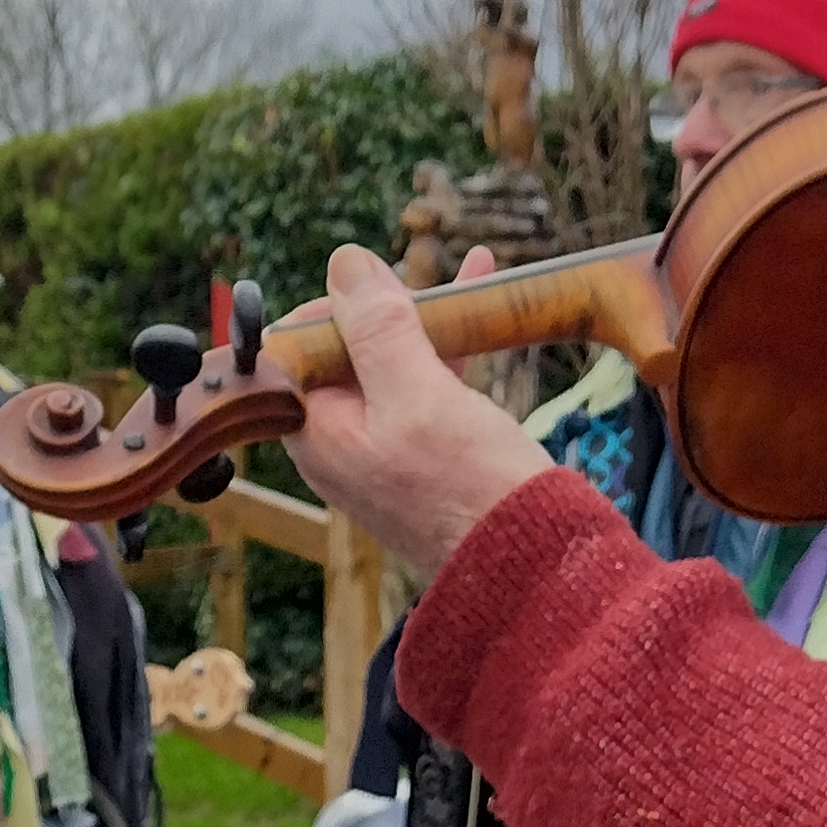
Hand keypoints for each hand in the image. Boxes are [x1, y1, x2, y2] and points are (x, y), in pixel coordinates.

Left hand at [281, 244, 559, 577]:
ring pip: (393, 364)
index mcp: (317, 433)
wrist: (532, 562)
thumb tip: (344, 263)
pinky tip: (484, 309)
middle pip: (346, 351)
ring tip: (473, 275)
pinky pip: (426, 387)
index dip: (333, 308)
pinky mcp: (426, 454)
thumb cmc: (471, 486)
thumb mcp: (419, 393)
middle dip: (389, 307)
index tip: (379, 287)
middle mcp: (340, 443)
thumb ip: (376, 328)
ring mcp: (384, 449)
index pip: (295, 349)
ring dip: (428, 320)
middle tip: (429, 285)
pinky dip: (450, 350)